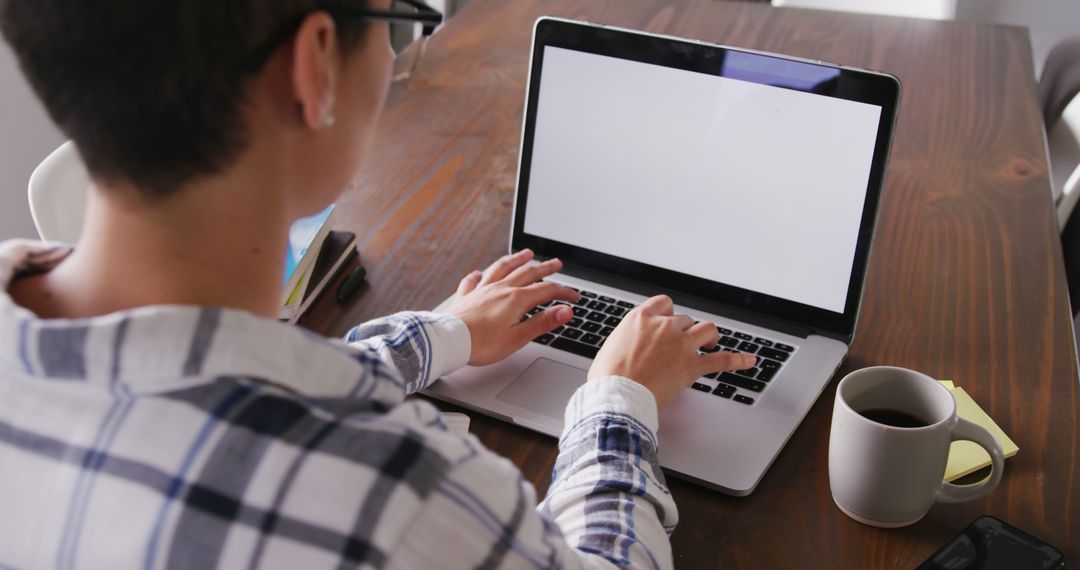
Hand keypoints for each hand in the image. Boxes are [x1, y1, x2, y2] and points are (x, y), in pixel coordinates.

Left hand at [444, 249, 579, 365]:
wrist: (449, 341)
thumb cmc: (481, 344)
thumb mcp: (518, 337)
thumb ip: (542, 322)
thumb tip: (565, 311)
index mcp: (515, 300)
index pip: (546, 291)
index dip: (563, 292)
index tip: (574, 296)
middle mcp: (500, 289)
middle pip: (527, 273)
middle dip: (545, 268)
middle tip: (557, 263)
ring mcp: (482, 290)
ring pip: (502, 269)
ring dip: (516, 260)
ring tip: (526, 254)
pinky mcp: (466, 297)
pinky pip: (473, 280)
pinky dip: (479, 275)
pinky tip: (480, 272)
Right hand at [588, 295, 756, 408]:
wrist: (616, 395)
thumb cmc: (608, 376)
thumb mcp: (612, 346)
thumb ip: (628, 339)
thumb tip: (629, 346)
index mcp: (642, 318)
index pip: (664, 303)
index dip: (669, 313)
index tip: (669, 320)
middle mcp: (664, 326)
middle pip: (684, 320)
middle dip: (684, 332)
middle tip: (679, 346)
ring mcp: (681, 345)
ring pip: (706, 330)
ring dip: (708, 337)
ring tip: (709, 343)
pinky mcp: (692, 366)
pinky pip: (722, 360)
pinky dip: (738, 360)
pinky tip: (749, 360)